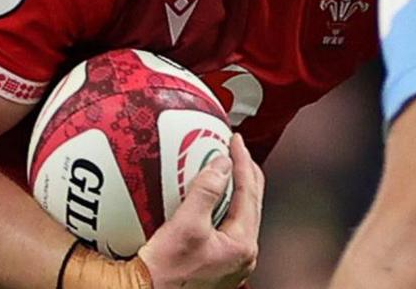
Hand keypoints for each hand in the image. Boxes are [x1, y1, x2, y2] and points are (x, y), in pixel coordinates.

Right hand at [138, 134, 264, 288]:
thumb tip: (223, 165)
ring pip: (240, 214)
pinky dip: (221, 206)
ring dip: (233, 189)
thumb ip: (206, 192)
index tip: (236, 142)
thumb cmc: (165, 273)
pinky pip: (226, 225)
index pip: (249, 193)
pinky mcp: (217, 263)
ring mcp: (232, 260)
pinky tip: (210, 198)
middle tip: (236, 150)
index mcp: (243, 244)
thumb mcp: (186, 226)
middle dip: (244, 173)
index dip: (242, 162)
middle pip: (250, 203)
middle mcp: (243, 254)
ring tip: (226, 167)